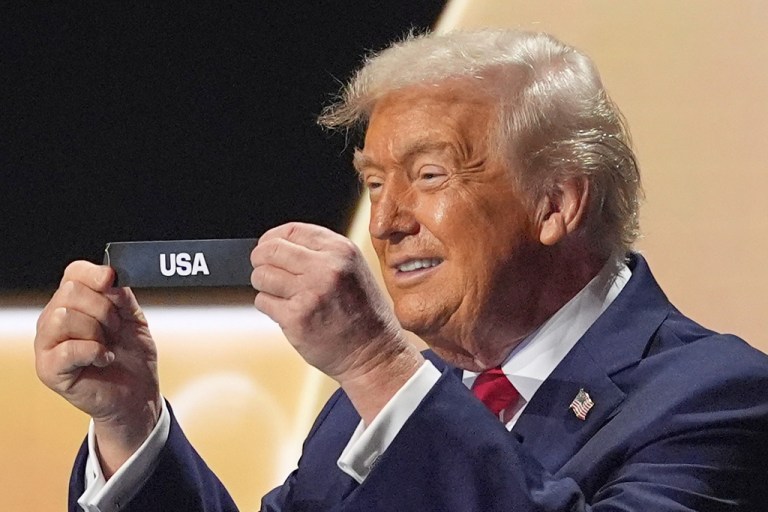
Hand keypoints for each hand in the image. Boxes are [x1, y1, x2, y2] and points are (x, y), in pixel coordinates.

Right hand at [35, 261, 160, 475]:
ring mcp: (47, 344)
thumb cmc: (131, 354)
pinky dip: (94, 352)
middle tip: (115, 329)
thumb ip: (121, 296)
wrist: (137, 393)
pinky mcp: (49, 369)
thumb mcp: (133, 318)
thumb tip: (110, 276)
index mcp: (74, 302)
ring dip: (97, 331)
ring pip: (64, 317)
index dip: (93, 273)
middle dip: (103, 309)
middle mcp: (54, 319)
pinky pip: (68, 349)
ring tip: (107, 345)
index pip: (73, 273)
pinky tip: (104, 359)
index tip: (112, 281)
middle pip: (70, 292)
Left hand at [250, 223, 422, 420]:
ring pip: (261, 276)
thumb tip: (276, 245)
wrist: (375, 353)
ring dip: (265, 286)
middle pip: (269, 250)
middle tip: (266, 273)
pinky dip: (270, 308)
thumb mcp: (353, 269)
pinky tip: (290, 315)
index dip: (272, 239)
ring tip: (284, 297)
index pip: (291, 230)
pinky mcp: (296, 318)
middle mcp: (326, 267)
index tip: (268, 249)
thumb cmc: (363, 314)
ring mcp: (310, 292)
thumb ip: (321, 254)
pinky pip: (263, 302)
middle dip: (261, 261)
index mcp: (341, 250)